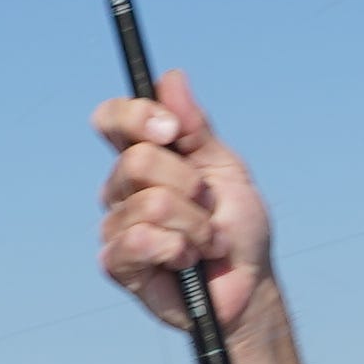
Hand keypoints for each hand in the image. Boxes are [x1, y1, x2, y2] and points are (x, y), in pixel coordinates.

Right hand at [93, 73, 271, 335]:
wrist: (250, 285)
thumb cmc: (238, 226)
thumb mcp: (225, 168)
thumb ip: (195, 127)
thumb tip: (171, 77)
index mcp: (146, 157)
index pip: (113, 119)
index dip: (136, 116)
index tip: (174, 131)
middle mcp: (123, 188)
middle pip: (138, 160)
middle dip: (191, 186)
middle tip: (209, 207)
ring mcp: (117, 225)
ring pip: (150, 203)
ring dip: (195, 226)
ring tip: (207, 243)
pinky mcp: (117, 263)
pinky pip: (140, 240)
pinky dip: (179, 250)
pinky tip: (187, 263)